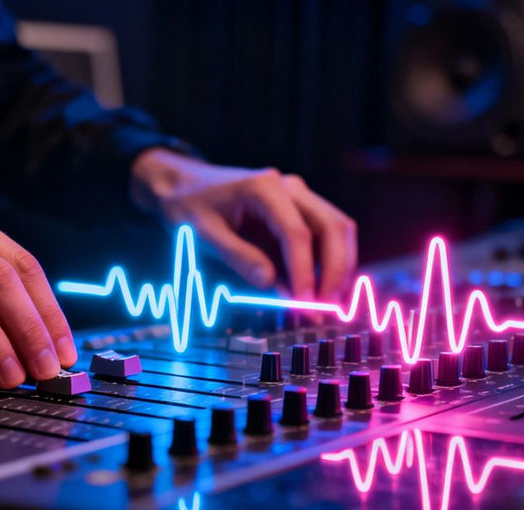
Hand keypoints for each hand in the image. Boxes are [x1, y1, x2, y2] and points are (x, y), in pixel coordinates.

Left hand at [131, 148, 356, 300]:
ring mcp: (298, 198)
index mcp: (264, 188)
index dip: (305, 272)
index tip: (305, 304)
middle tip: (326, 309)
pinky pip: (325, 237)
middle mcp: (290, 188)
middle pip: (333, 226)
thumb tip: (271, 284)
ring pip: (338, 229)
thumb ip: (238, 258)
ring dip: (340, 267)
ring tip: (327, 304)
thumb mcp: (204, 235)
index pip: (297, 233)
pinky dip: (328, 264)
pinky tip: (318, 292)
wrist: (184, 186)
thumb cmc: (190, 207)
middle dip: (336, 270)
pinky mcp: (299, 212)